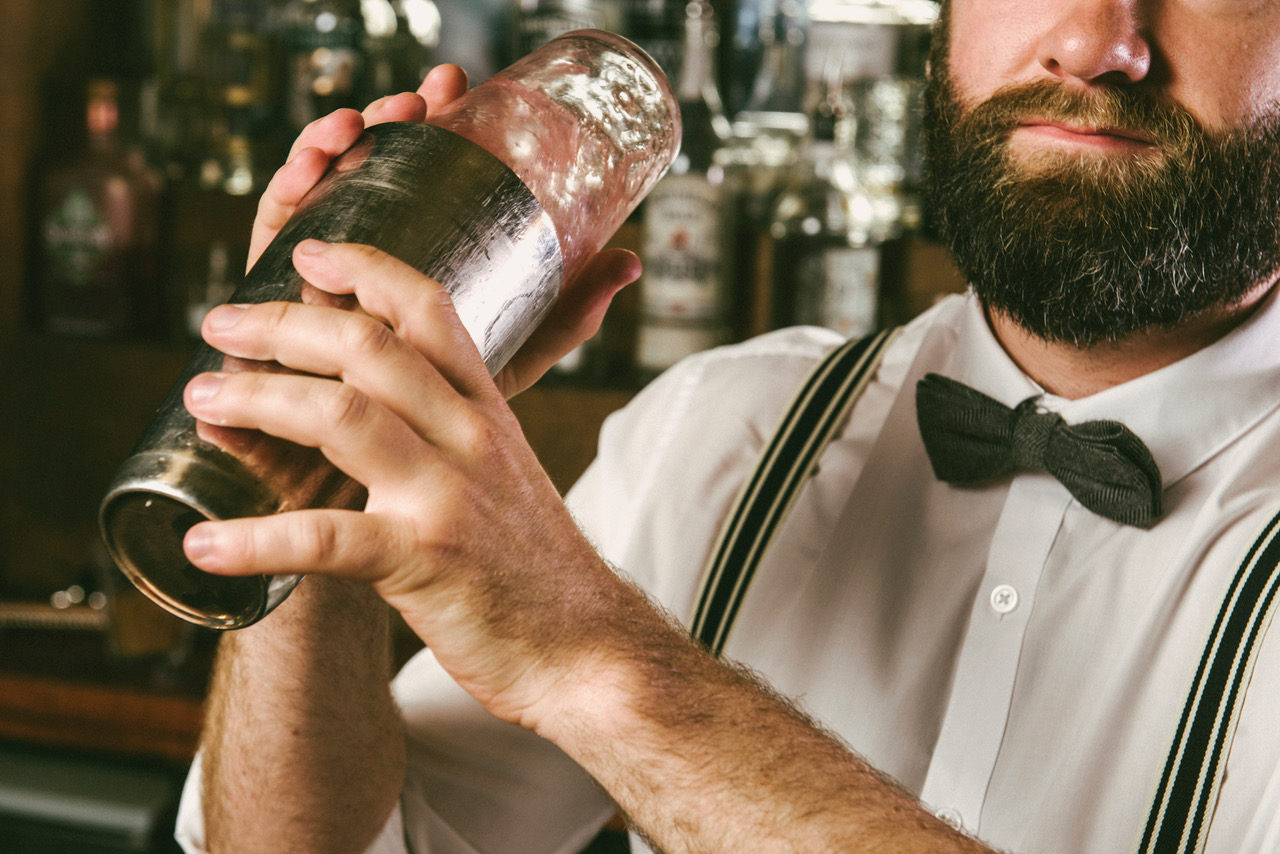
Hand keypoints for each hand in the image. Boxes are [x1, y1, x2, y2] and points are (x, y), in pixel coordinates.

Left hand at [183, 241, 633, 724]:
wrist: (583, 645)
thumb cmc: (533, 563)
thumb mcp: (505, 471)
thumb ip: (452, 427)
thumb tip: (378, 394)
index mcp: (486, 412)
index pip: (428, 311)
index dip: (363, 270)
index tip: (306, 252)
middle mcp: (469, 439)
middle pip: (368, 349)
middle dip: (281, 326)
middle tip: (219, 323)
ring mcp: (447, 496)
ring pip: (342, 417)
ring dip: (258, 399)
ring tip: (201, 398)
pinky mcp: (422, 561)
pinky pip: (326, 537)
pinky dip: (257, 539)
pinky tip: (205, 545)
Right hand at [249, 64, 640, 398]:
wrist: (375, 497)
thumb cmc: (441, 429)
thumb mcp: (508, 362)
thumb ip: (561, 319)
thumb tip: (630, 260)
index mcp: (415, 254)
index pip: (422, 173)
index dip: (436, 125)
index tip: (458, 87)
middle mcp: (365, 254)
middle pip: (373, 169)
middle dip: (392, 122)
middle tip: (422, 101)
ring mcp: (318, 270)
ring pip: (324, 189)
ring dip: (338, 141)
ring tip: (363, 123)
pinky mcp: (273, 297)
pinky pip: (270, 235)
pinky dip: (285, 192)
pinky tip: (310, 170)